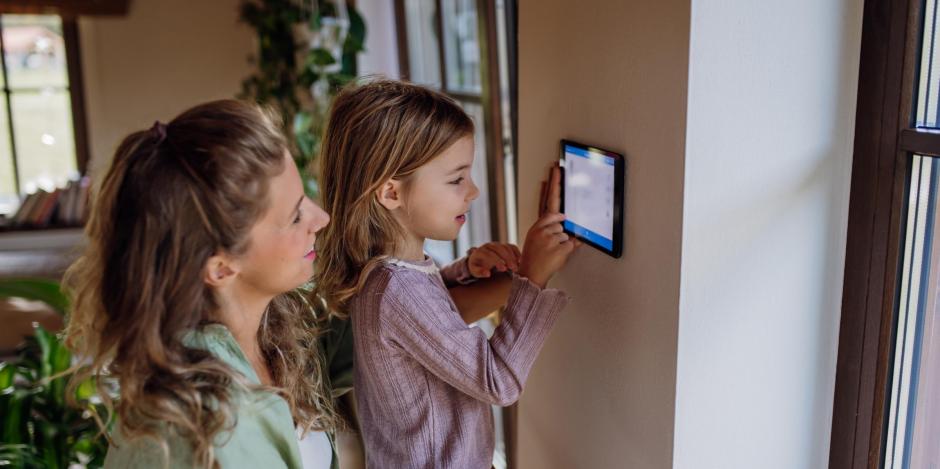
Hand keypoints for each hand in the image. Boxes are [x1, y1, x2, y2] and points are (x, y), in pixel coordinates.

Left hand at [467, 243, 521, 277]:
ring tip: (516, 267)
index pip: (489, 254)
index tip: (504, 269)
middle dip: (507, 258)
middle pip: (499, 249)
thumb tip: (488, 274)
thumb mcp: (475, 271)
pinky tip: (519, 261)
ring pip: (506, 247)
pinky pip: (511, 247)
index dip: (497, 261)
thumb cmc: (477, 267)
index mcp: (480, 251)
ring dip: (513, 257)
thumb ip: (480, 272)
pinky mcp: (503, 246)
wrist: (478, 260)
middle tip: (514, 269)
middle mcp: (489, 246)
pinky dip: (516, 253)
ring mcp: (497, 244)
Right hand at [520, 165, 579, 286]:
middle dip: (558, 193)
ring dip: (564, 242)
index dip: (552, 186)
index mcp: (538, 226)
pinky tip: (557, 255)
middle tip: (558, 169)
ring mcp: (551, 237)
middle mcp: (542, 229)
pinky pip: (572, 244)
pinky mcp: (560, 247)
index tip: (555, 171)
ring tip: (552, 251)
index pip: (547, 202)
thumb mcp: (538, 239)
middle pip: (557, 212)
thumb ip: (552, 226)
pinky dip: (568, 250)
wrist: (530, 274)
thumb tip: (565, 216)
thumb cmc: (535, 257)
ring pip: (567, 233)